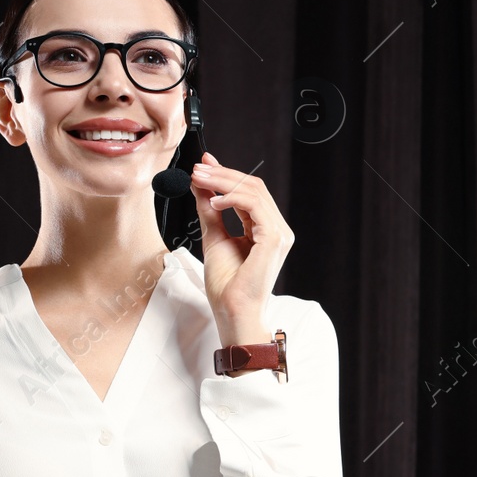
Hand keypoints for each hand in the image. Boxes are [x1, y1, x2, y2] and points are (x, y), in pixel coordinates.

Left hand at [188, 150, 292, 341]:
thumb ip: (209, 212)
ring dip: (223, 182)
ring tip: (199, 180)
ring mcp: (279, 233)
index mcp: (265, 230)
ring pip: (254, 191)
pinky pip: (255, 205)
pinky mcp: (274, 239)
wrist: (232, 312)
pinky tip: (213, 201)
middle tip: (197, 169)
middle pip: (252, 186)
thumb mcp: (213, 239)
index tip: (203, 164)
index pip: (248, 192)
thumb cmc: (226, 286)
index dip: (226, 174)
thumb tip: (199, 187)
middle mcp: (276, 229)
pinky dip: (232, 198)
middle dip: (222, 174)